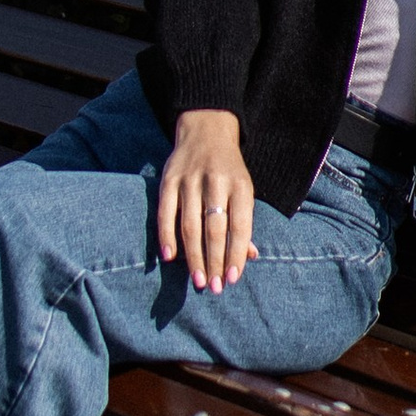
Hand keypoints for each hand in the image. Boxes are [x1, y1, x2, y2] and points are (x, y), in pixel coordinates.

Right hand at [156, 109, 259, 292]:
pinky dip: (167, 236)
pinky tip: (170, 257)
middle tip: (212, 287)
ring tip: (197, 280)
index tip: (232, 279)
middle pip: (214, 230)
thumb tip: (250, 256)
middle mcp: (216, 182)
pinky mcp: (169, 179)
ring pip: (190, 225)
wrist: (206, 128)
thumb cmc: (229, 169)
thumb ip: (244, 222)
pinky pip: (165, 212)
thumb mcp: (243, 189)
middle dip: (214, 262)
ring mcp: (190, 180)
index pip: (240, 227)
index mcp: (241, 185)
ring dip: (193, 256)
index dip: (236, 255)